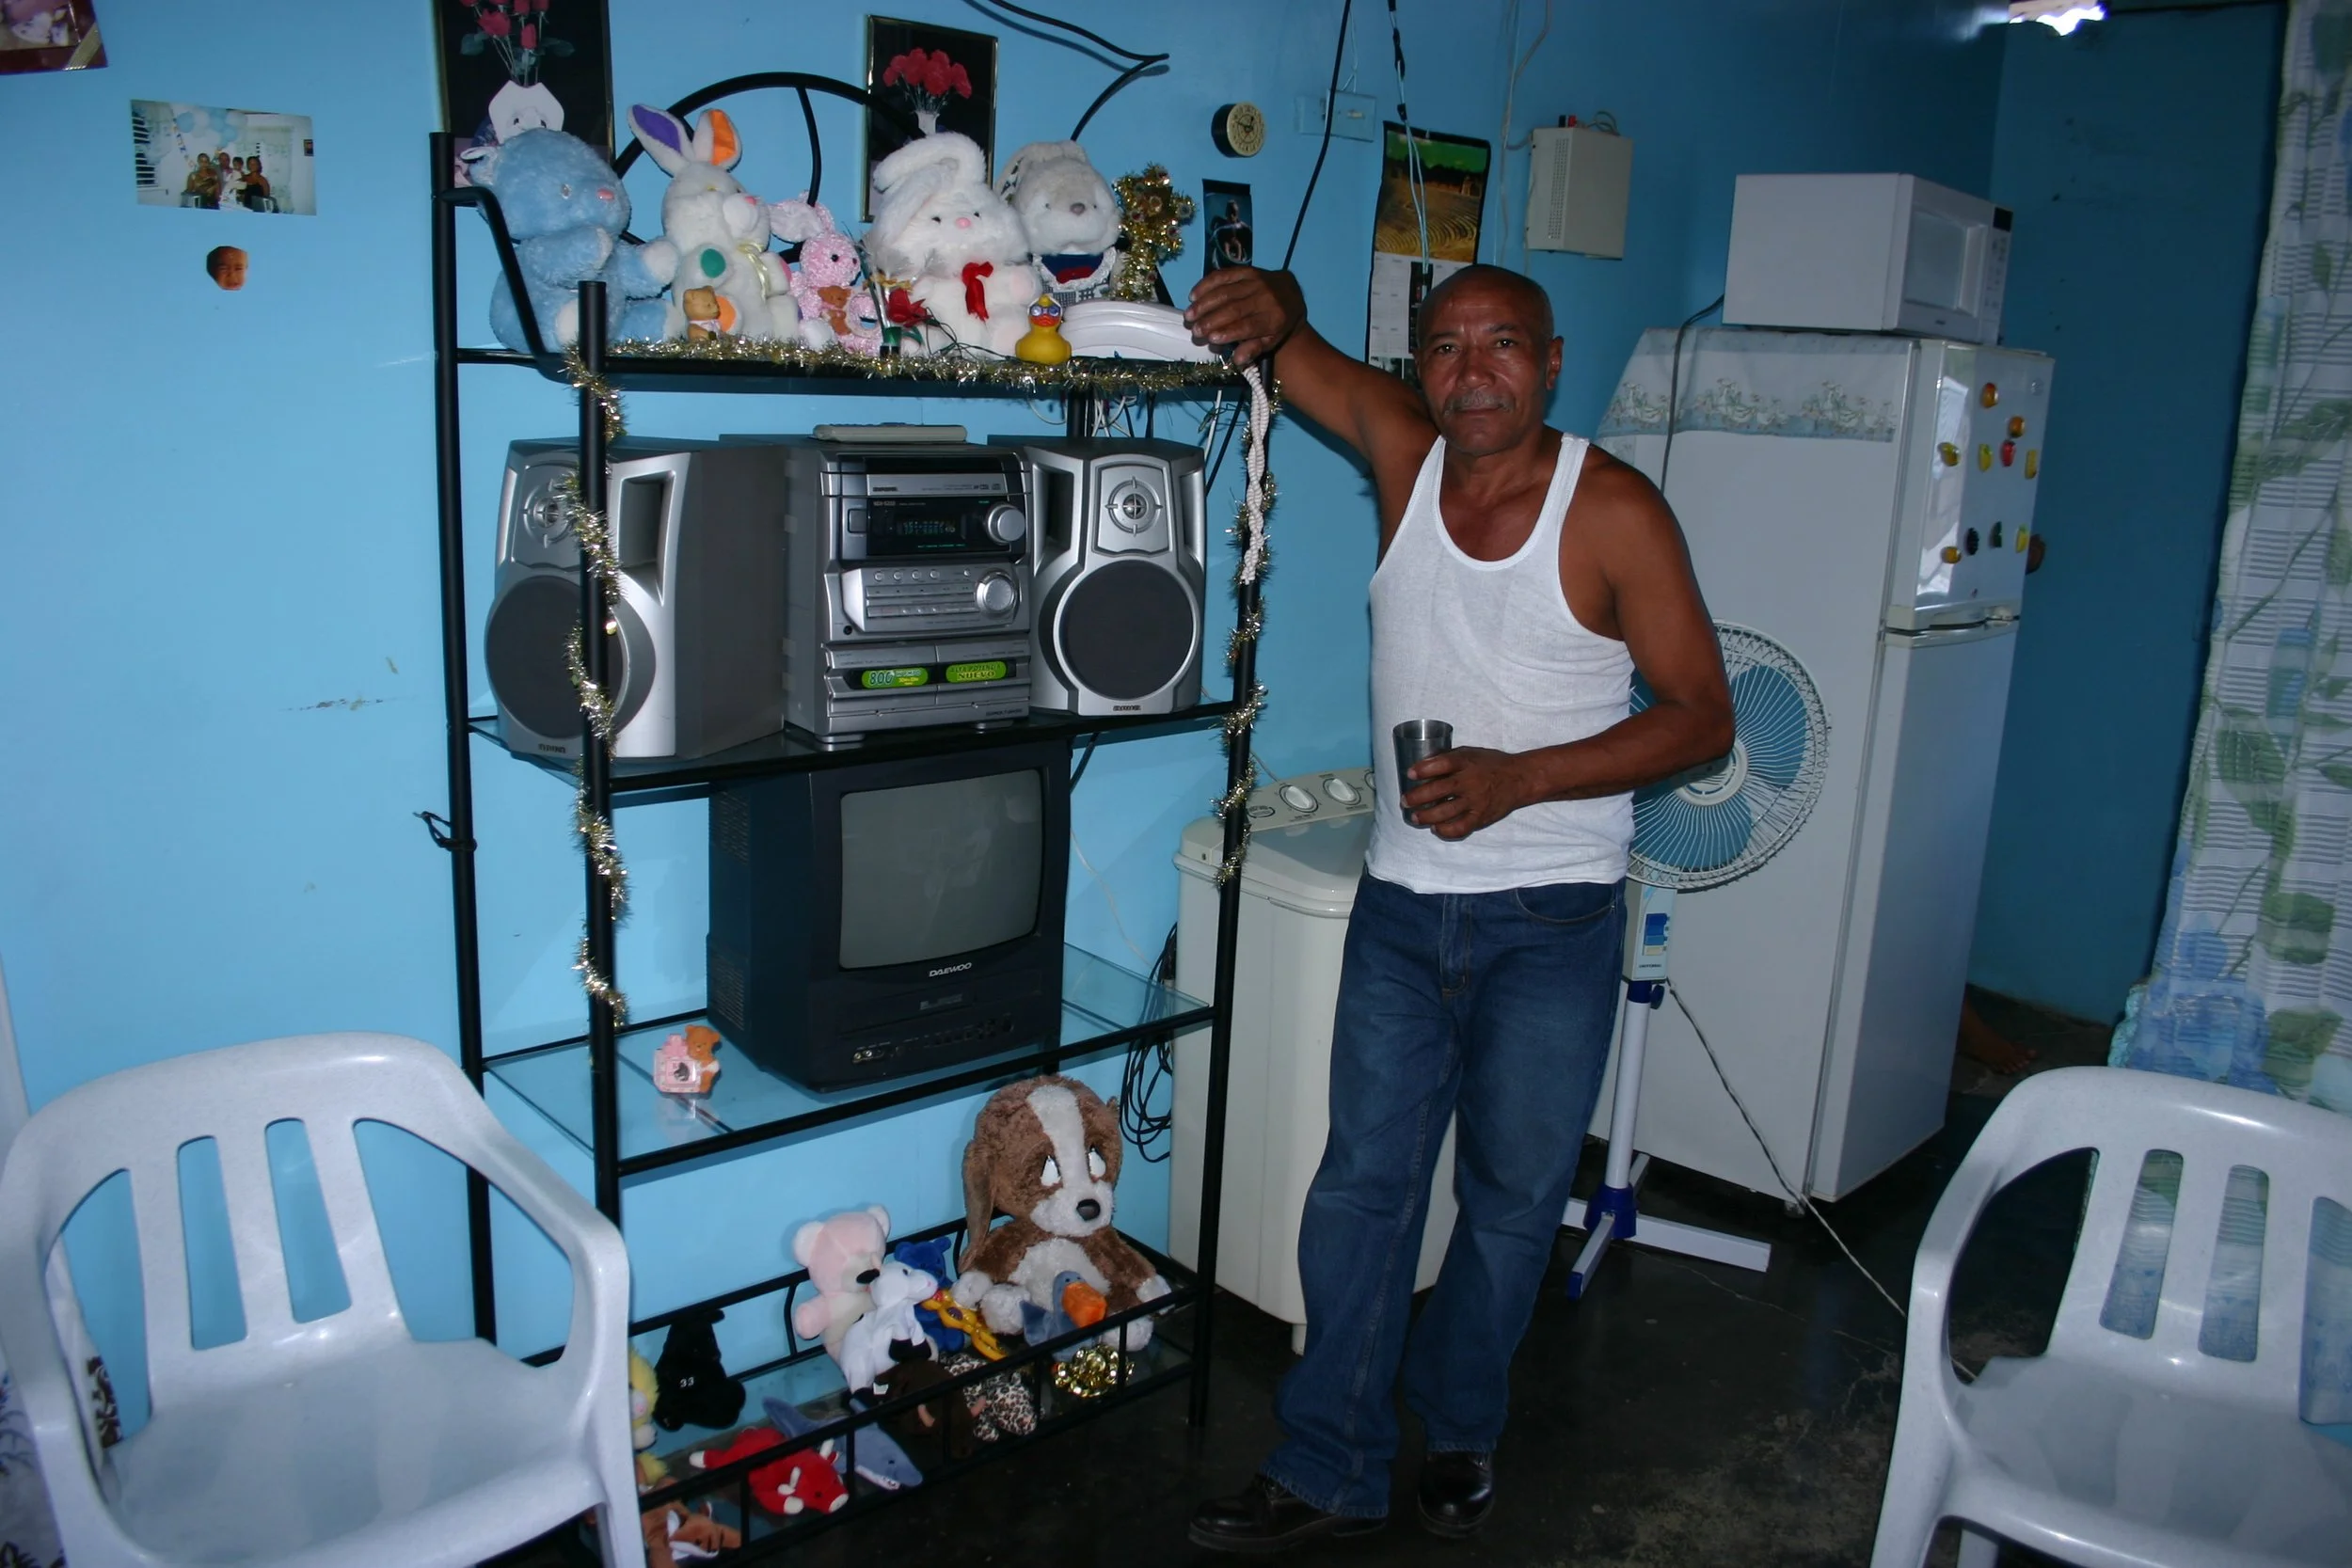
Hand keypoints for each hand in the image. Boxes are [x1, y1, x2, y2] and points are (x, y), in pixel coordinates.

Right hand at [1185, 267, 1305, 366]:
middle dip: (1211, 319)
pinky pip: (1224, 275)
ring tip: (1189, 315)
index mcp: (1274, 319)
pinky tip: (1193, 295)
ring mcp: (1256, 281)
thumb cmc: (1277, 323)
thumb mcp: (1271, 341)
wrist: (1292, 294)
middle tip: (1194, 330)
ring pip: (1226, 291)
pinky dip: (1206, 284)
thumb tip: (1237, 360)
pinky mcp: (1247, 270)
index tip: (1210, 339)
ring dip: (1204, 303)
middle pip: (1234, 309)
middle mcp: (1266, 298)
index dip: (1229, 332)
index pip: (1249, 326)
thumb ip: (1254, 350)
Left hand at [1402, 747, 1534, 838]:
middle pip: (1438, 790)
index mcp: (1467, 762)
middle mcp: (1470, 781)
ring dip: (1425, 816)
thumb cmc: (1491, 764)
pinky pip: (1459, 828)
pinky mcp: (1481, 817)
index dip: (1423, 769)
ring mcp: (1476, 801)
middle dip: (1417, 797)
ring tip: (1415, 817)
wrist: (1519, 779)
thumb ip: (1448, 758)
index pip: (1442, 763)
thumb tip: (1421, 766)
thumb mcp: (1470, 753)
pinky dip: (1444, 830)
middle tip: (1405, 801)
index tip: (1410, 774)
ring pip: (1445, 812)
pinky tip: (1435, 828)